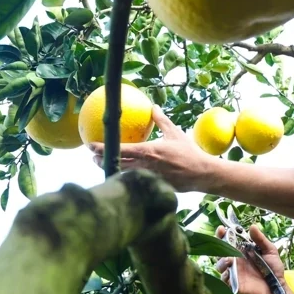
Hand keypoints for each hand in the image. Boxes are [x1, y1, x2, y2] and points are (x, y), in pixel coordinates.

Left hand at [87, 106, 212, 192]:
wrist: (202, 174)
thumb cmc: (189, 152)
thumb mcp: (175, 133)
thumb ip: (161, 120)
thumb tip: (153, 107)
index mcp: (149, 151)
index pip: (120, 149)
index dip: (103, 148)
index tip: (91, 146)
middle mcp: (145, 165)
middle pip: (117, 164)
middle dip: (102, 160)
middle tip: (93, 157)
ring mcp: (149, 178)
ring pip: (124, 174)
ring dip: (112, 169)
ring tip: (104, 164)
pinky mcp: (153, 186)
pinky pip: (136, 182)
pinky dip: (126, 178)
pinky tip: (122, 176)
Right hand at [215, 224, 288, 293]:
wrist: (279, 287)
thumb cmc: (274, 268)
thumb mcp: (270, 250)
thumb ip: (261, 239)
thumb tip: (252, 226)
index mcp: (241, 251)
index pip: (227, 241)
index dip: (221, 235)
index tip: (221, 229)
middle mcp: (235, 261)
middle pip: (219, 253)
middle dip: (217, 247)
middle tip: (223, 244)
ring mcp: (234, 273)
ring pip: (219, 266)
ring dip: (221, 262)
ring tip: (229, 260)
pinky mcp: (236, 285)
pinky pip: (225, 280)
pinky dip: (225, 276)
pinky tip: (229, 272)